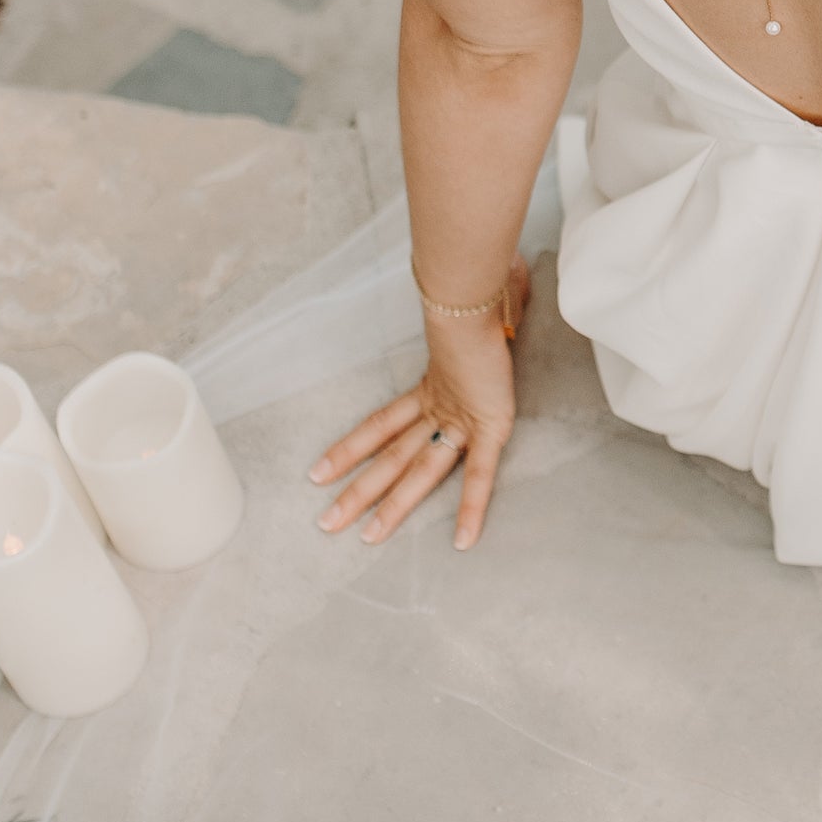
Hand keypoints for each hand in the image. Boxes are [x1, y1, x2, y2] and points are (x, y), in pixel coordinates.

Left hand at [310, 261, 530, 548]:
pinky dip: (471, 508)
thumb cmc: (482, 290)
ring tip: (366, 538)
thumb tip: (502, 280)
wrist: (477, 291)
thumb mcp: (474, 309)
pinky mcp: (490, 426)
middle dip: (357, 493)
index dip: (350, 449)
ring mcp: (462, 419)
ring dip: (392, 507)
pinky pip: (479, 476)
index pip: (381, 425)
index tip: (319, 472)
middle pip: (390, 458)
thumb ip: (482, 307)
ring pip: (419, 473)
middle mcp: (440, 407)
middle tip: (325, 524)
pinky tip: (462, 540)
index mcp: (433, 385)